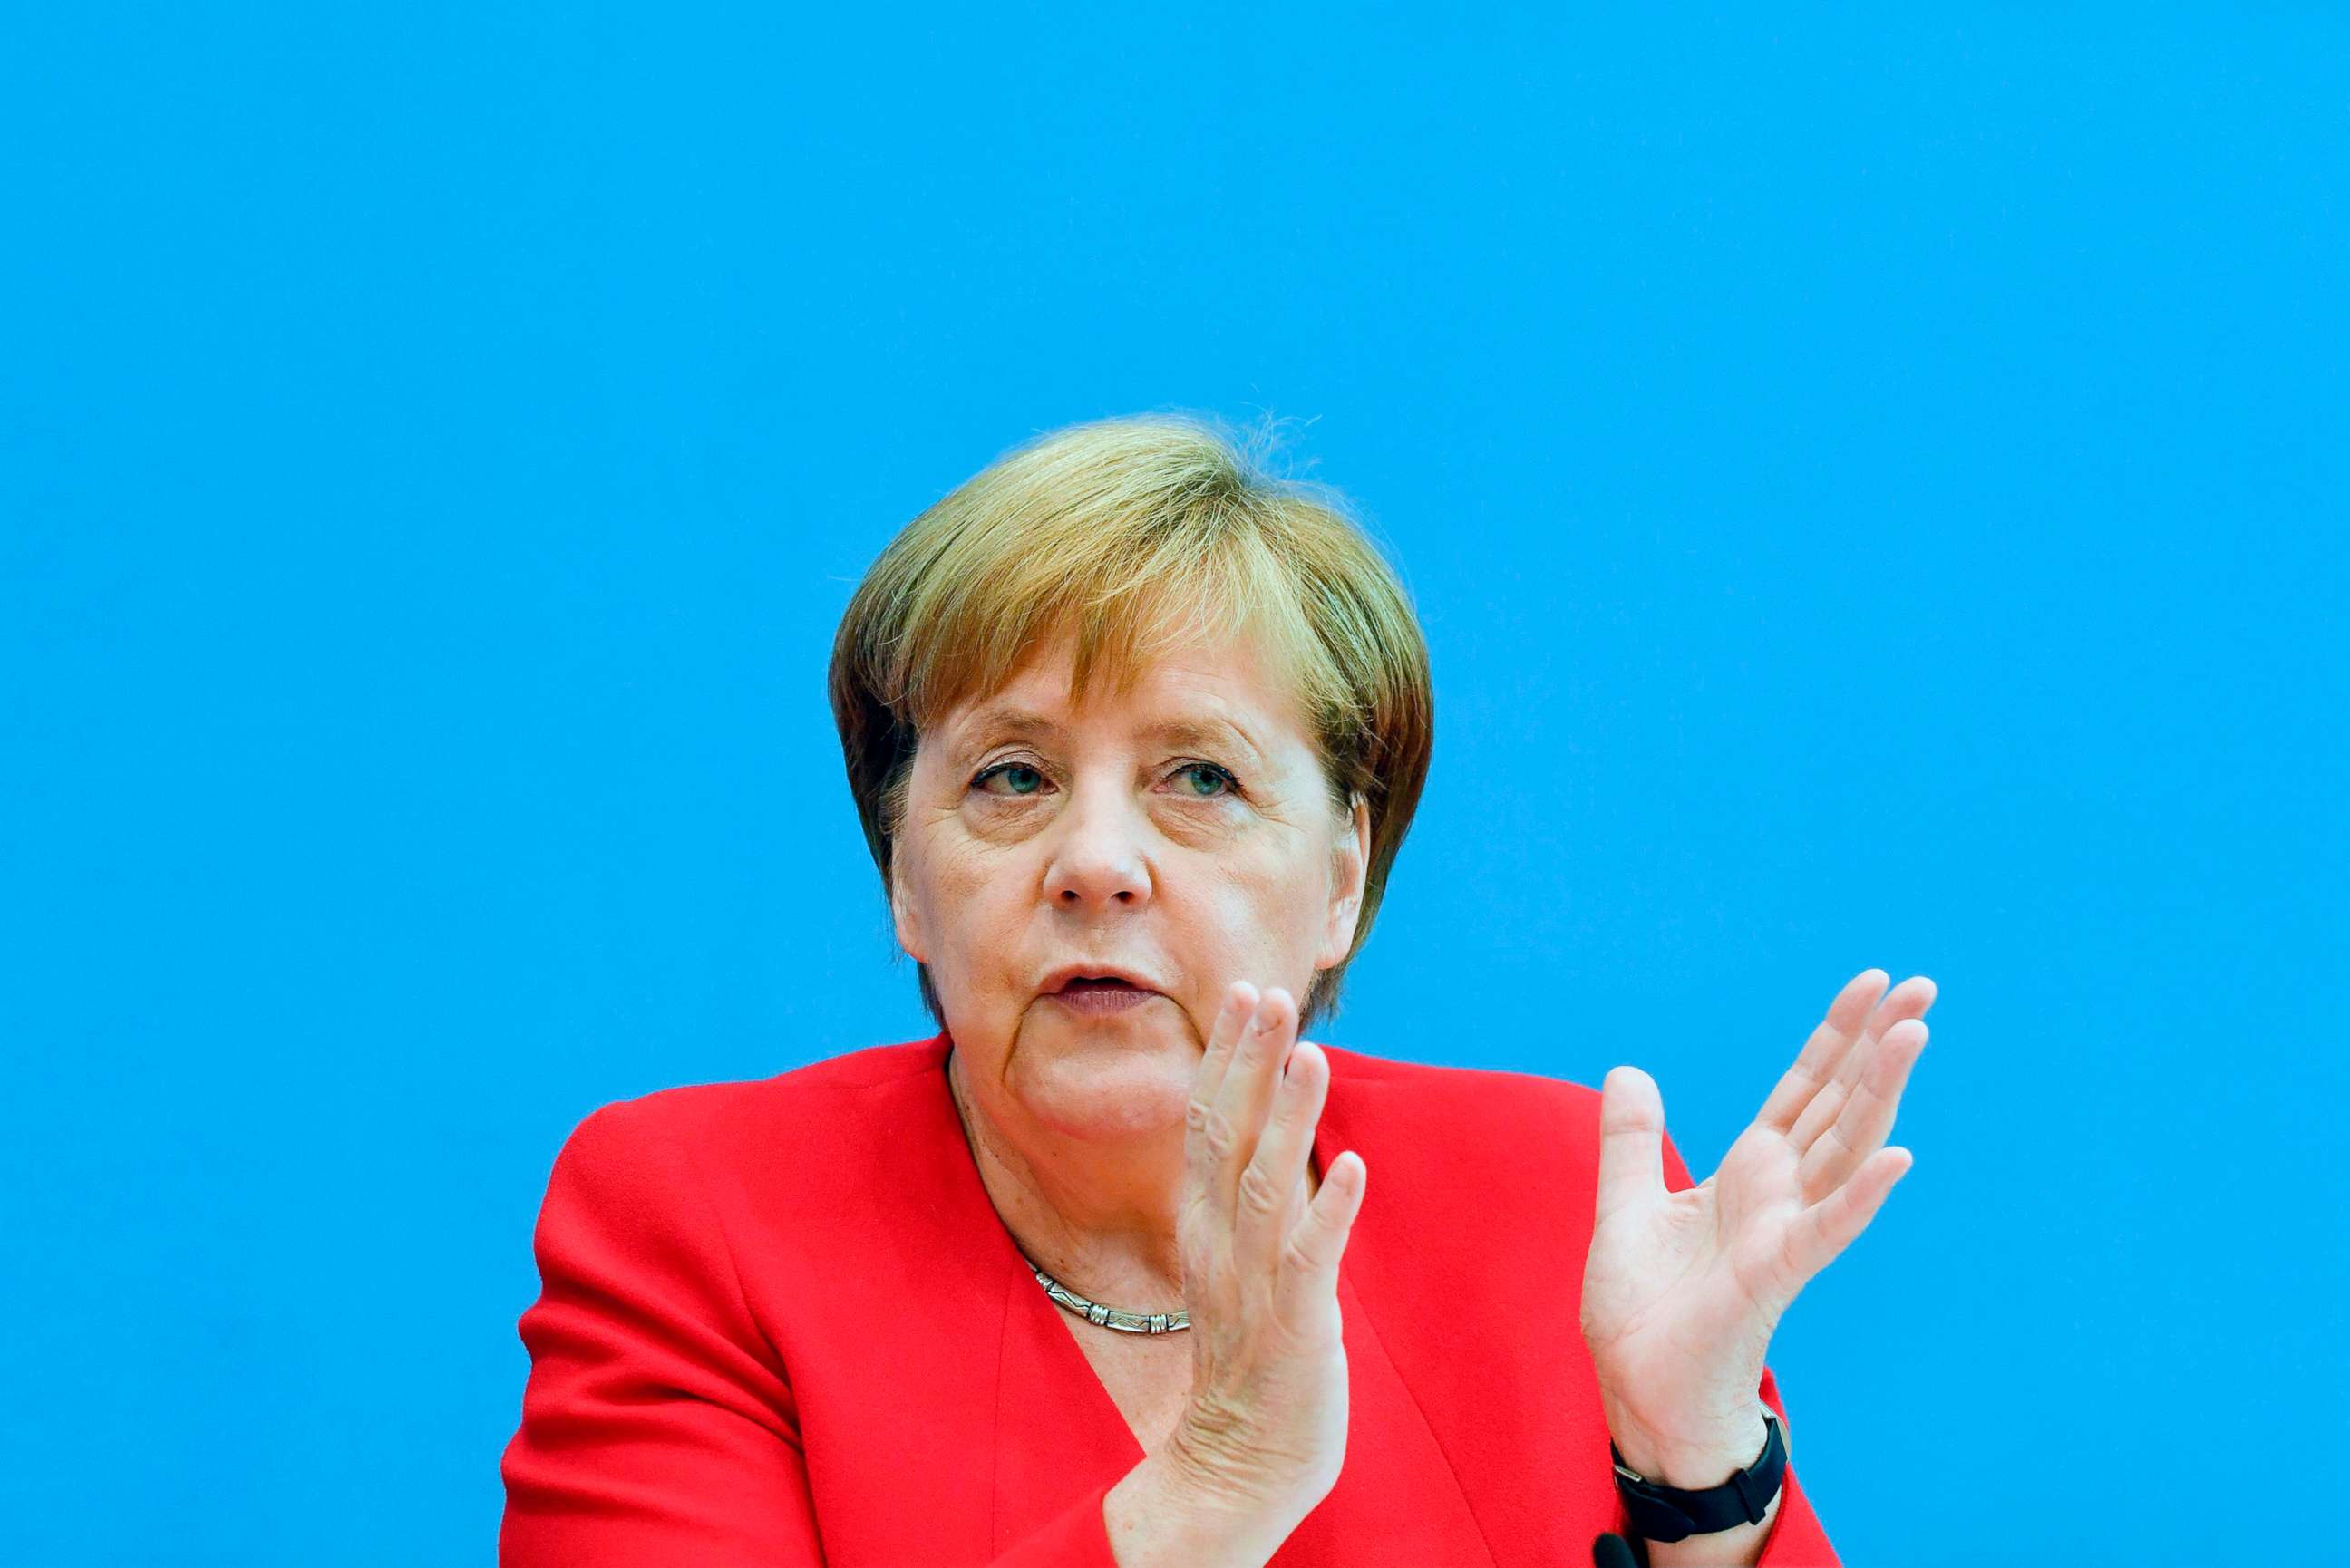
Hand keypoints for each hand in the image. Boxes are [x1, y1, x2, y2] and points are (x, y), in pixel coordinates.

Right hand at [1160, 981, 1368, 1530]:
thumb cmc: (1250, 1357)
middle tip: (1269, 992)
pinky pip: (1307, 1261)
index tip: (1244, 991)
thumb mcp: (1236, 1261)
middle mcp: (1217, 1242)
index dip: (1225, 1054)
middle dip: (1247, 1059)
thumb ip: (1248, 1199)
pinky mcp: (1292, 1326)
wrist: (1237, 1461)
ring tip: (1311, 1054)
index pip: (1206, 1120)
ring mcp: (1252, 1284)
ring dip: (1288, 1116)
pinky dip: (1327, 1211)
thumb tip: (1270, 1133)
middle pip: (1225, 1133)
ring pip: (1263, 1183)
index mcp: (1203, 1223)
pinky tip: (1351, 1166)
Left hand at [1580, 968, 1934, 1476]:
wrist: (1640, 1387)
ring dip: (1881, 1093)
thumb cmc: (1646, 1310)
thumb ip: (1633, 1139)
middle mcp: (1779, 1192)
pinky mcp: (1778, 1272)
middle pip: (1840, 1103)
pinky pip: (1828, 1227)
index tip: (1873, 983)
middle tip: (1924, 987)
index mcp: (1748, 1172)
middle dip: (1878, 1045)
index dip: (1834, 1036)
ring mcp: (1786, 1229)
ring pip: (1846, 1148)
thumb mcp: (1625, 1203)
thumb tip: (1629, 1070)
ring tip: (1915, 1034)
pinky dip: (1861, 1194)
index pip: (1803, 1089)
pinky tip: (1898, 1158)